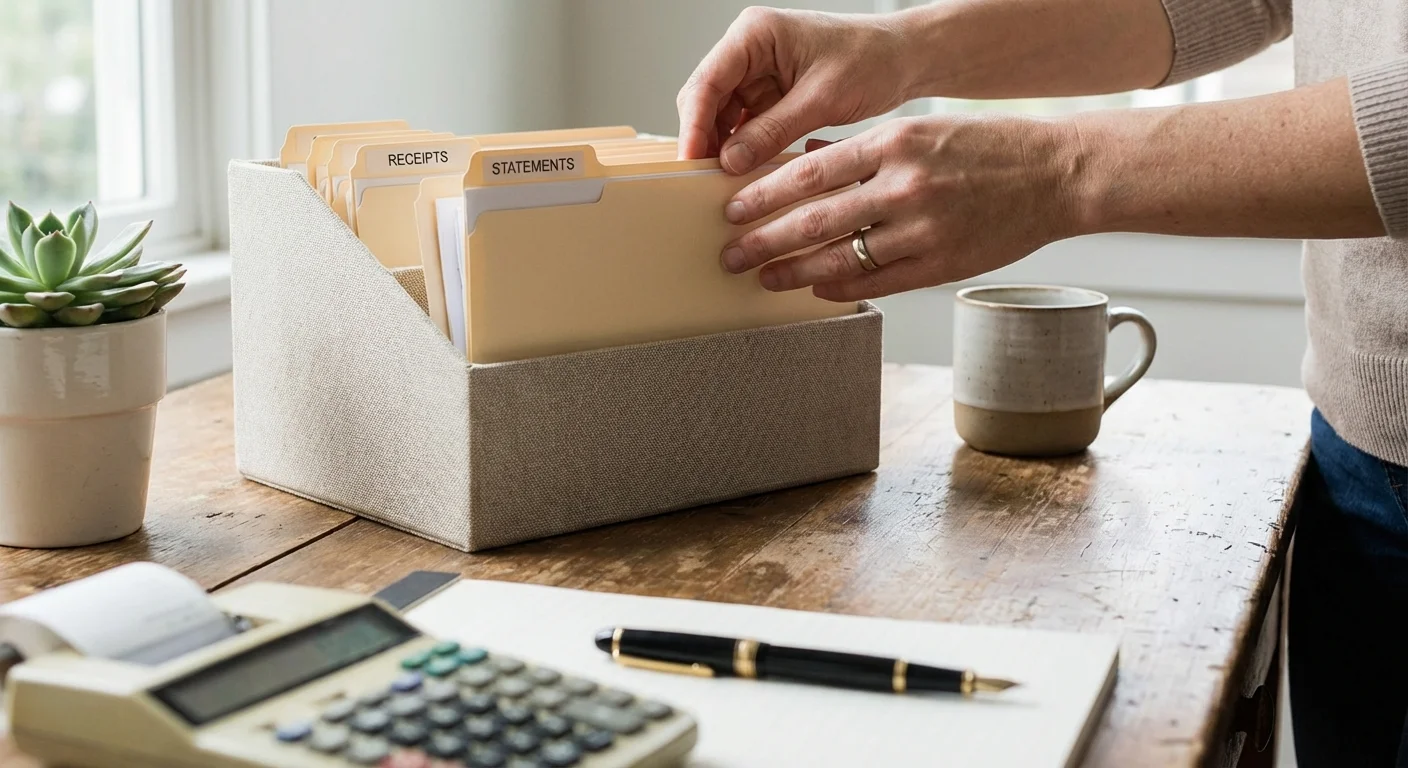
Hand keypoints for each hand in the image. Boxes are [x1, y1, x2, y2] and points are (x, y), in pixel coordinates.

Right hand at [676, 7, 916, 171]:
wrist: (903, 59)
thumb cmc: (871, 60)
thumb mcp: (821, 99)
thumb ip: (772, 131)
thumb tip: (730, 162)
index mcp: (755, 34)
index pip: (708, 81)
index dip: (694, 124)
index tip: (691, 160)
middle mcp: (749, 49)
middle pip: (706, 99)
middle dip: (705, 139)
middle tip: (704, 181)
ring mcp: (756, 72)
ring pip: (721, 116)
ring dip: (723, 148)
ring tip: (724, 184)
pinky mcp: (769, 94)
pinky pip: (744, 125)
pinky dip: (743, 149)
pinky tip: (745, 174)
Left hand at [719, 115, 1081, 300]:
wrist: (1057, 175)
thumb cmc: (989, 149)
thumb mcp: (923, 130)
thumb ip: (864, 148)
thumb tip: (807, 157)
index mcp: (895, 143)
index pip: (810, 172)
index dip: (764, 194)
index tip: (733, 208)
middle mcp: (905, 186)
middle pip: (815, 218)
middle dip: (764, 240)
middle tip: (731, 254)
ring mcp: (923, 229)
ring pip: (840, 256)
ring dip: (793, 271)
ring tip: (763, 278)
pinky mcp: (941, 263)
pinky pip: (877, 282)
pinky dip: (839, 287)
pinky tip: (815, 288)